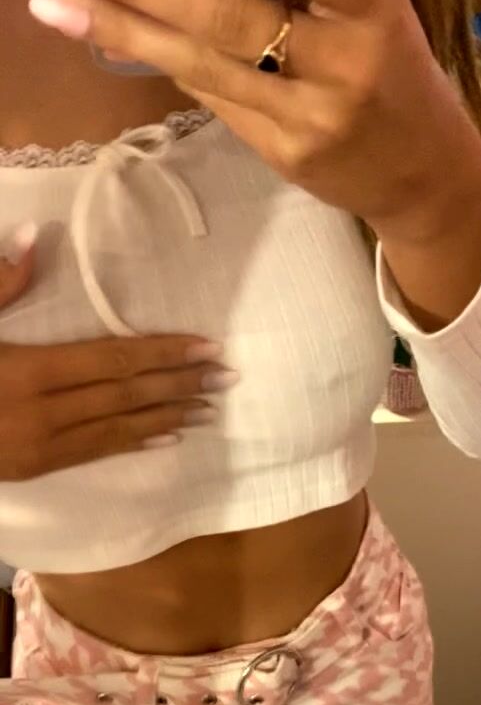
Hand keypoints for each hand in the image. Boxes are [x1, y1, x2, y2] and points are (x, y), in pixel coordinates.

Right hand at [0, 230, 237, 479]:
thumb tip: (33, 236)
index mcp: (27, 370)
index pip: (112, 361)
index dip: (163, 353)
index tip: (206, 347)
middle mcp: (44, 413)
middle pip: (126, 395)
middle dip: (181, 384)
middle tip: (228, 375)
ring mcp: (42, 446)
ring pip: (119, 428)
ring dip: (169, 415)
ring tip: (211, 405)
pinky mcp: (38, 467)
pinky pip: (97, 453)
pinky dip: (136, 442)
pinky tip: (168, 436)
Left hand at [24, 0, 480, 235]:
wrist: (426, 175)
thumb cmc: (393, 66)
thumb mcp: (367, 3)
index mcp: (373, 3)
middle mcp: (344, 62)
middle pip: (226, 14)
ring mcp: (311, 118)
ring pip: (203, 64)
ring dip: (122, 27)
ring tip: (53, 0)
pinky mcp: (287, 157)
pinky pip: (212, 98)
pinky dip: (162, 59)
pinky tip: (110, 32)